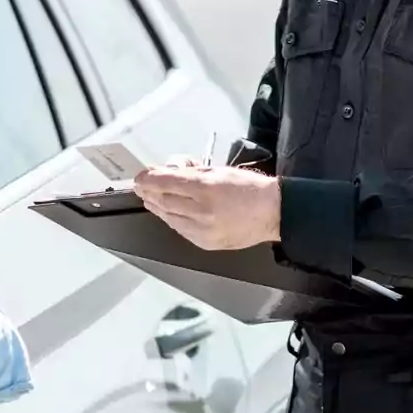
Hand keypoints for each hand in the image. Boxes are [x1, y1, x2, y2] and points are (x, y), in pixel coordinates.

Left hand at [133, 165, 280, 250]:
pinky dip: (171, 220)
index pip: (166, 183)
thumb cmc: (249, 188)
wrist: (273, 213)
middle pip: (164, 201)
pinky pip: (180, 230)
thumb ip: (191, 172)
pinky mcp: (206, 243)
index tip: (140, 177)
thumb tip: (169, 171)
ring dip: (157, 207)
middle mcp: (202, 211)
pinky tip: (168, 213)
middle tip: (142, 187)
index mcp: (206, 188)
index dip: (149, 180)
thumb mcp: (219, 170)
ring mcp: (203, 230)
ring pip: (169, 217)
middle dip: (150, 193)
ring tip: (151, 199)